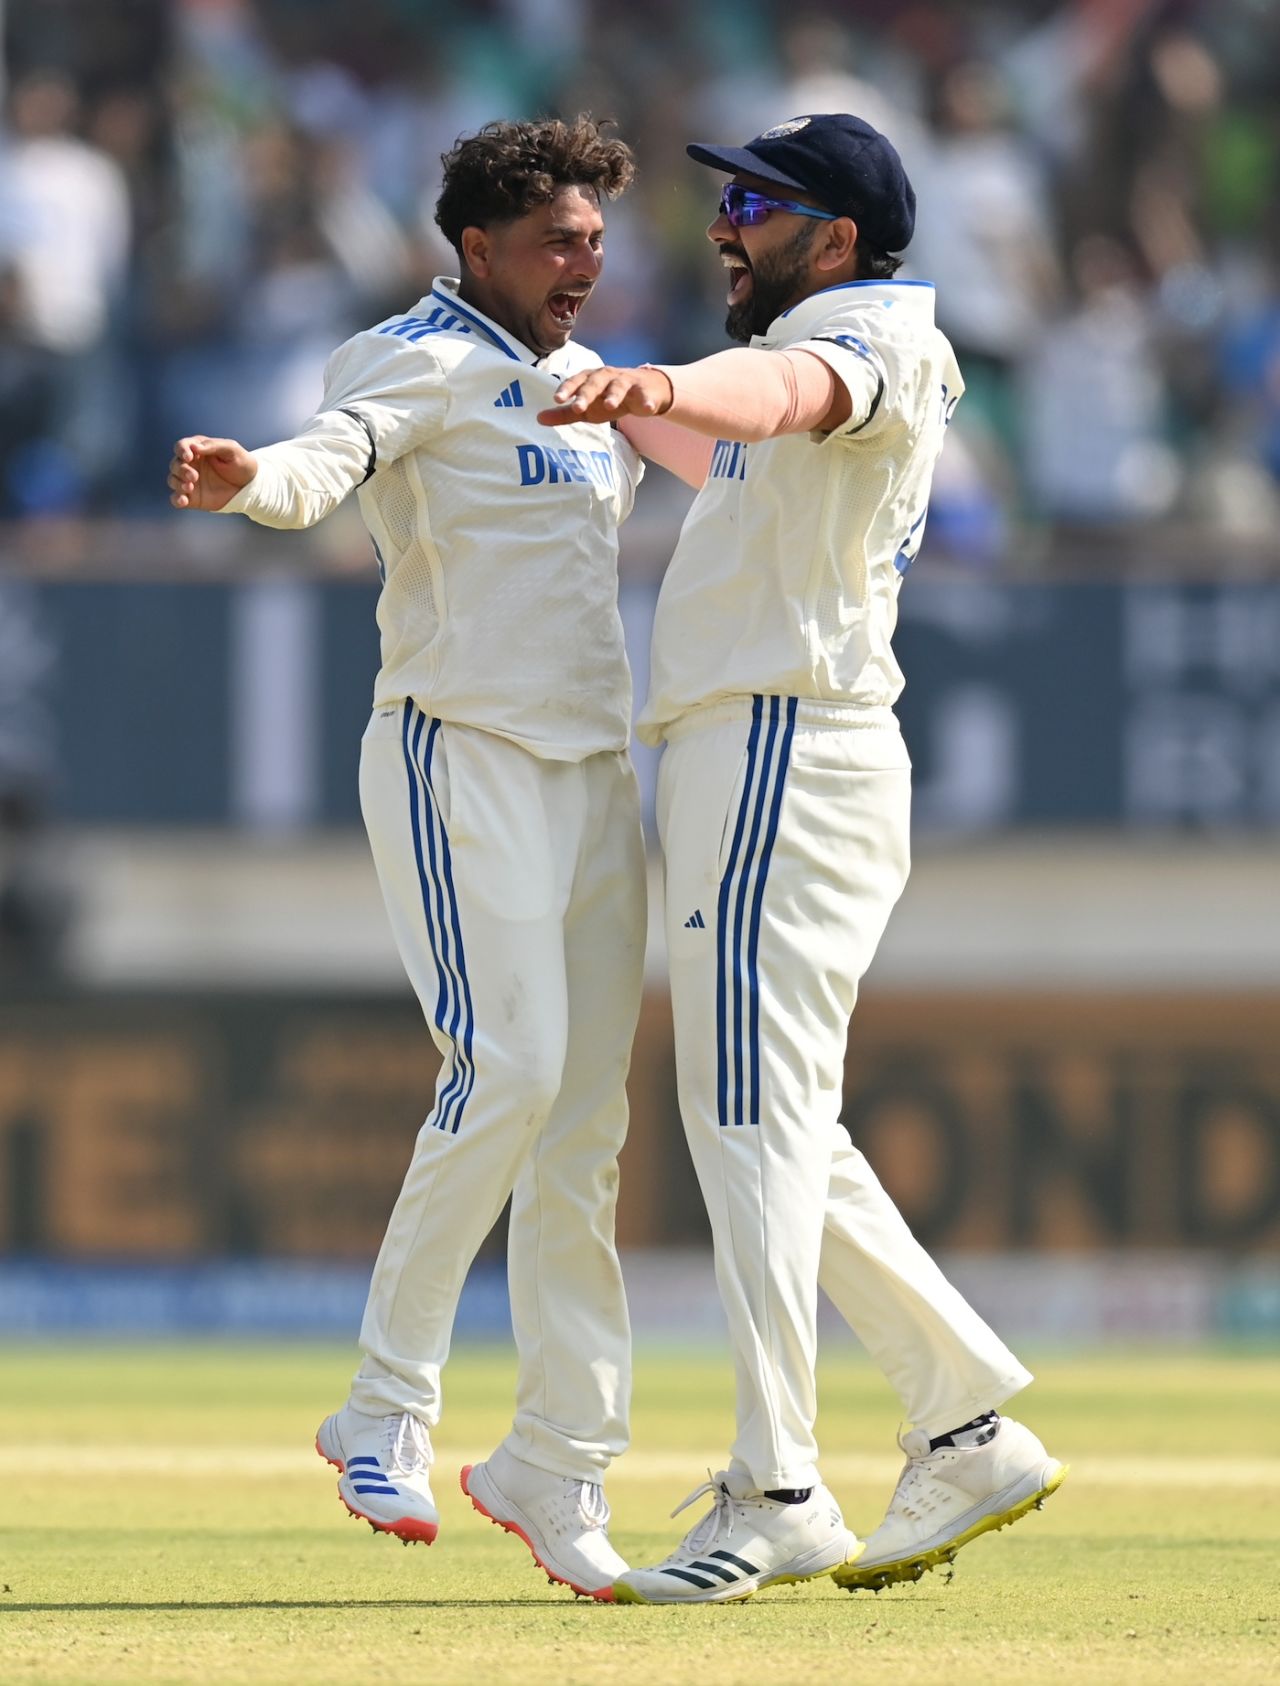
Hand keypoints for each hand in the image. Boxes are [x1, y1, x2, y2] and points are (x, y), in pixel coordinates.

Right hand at [168, 436, 257, 510]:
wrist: (251, 486)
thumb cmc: (242, 464)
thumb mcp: (232, 449)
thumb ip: (213, 446)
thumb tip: (194, 447)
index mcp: (198, 450)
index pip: (181, 446)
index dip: (181, 450)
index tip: (189, 457)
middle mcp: (191, 464)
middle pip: (175, 464)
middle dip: (181, 469)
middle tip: (194, 476)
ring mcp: (190, 481)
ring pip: (173, 480)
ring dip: (177, 483)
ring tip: (190, 487)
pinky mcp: (193, 497)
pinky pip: (176, 498)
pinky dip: (176, 499)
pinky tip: (183, 500)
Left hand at [537, 366, 672, 427]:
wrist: (644, 390)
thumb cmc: (608, 398)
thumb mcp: (587, 408)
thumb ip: (565, 413)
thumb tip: (538, 418)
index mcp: (590, 379)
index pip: (576, 381)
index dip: (567, 389)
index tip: (557, 400)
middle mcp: (607, 376)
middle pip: (595, 382)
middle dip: (587, 393)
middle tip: (578, 407)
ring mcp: (627, 382)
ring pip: (619, 386)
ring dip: (614, 394)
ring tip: (610, 405)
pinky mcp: (645, 391)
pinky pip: (645, 395)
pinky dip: (647, 400)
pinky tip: (648, 408)